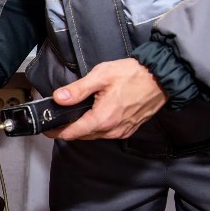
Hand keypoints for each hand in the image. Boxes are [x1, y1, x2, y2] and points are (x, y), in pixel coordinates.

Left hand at [44, 58, 166, 139]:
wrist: (162, 78)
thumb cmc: (134, 74)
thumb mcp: (101, 76)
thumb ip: (78, 89)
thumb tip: (59, 98)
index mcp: (103, 119)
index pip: (72, 133)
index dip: (56, 132)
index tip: (47, 129)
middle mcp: (112, 130)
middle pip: (82, 135)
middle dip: (68, 129)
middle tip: (57, 120)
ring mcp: (121, 131)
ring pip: (94, 135)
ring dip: (83, 128)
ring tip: (74, 116)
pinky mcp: (128, 129)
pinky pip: (106, 133)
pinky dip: (96, 127)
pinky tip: (94, 115)